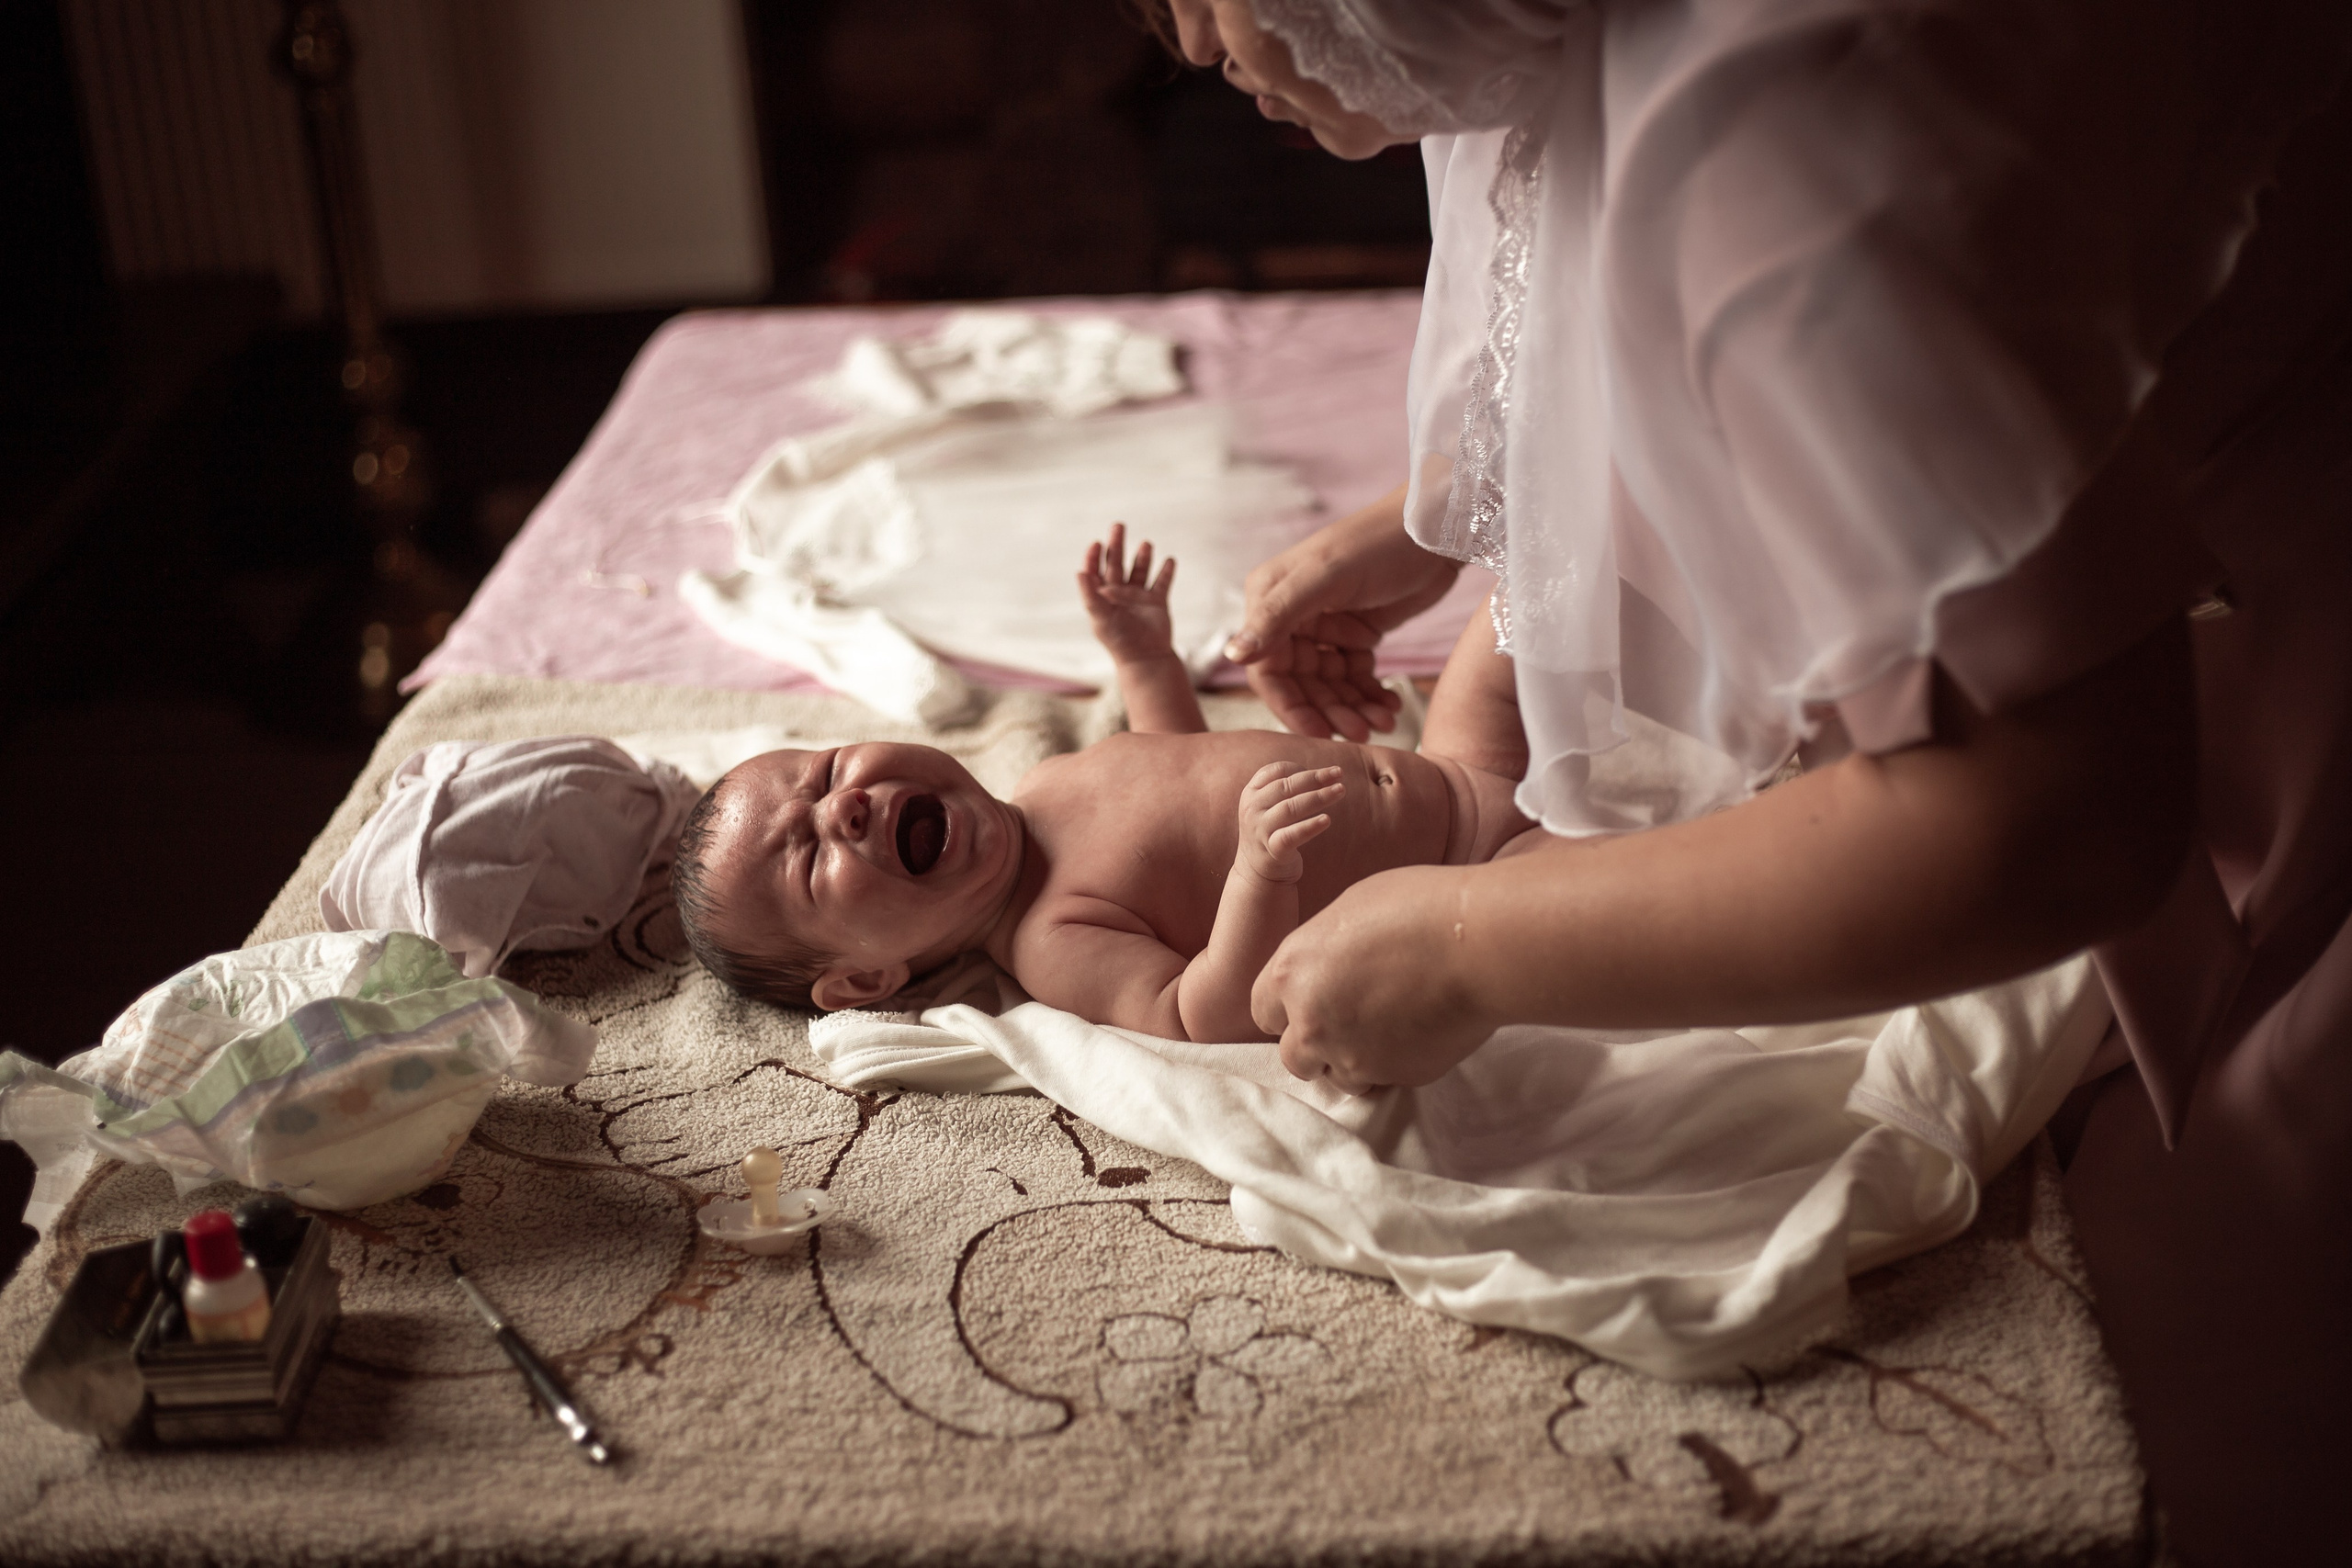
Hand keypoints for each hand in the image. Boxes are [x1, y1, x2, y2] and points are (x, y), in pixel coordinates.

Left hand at [1078, 522, 1176, 666]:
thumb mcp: (1100, 617)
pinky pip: (1162, 583)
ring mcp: (1139, 596)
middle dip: (1117, 545)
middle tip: (1118, 526)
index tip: (1096, 544)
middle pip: (1117, 563)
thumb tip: (1079, 572)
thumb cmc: (1117, 640)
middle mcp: (1119, 592)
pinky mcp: (1158, 601)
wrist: (1145, 659)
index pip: (1096, 569)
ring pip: (1140, 570)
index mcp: (1102, 595)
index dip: (1094, 556)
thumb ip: (1090, 595)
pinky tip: (1168, 561)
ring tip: (1146, 544)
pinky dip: (1166, 572)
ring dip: (1142, 557)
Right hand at [1225, 484, 1460, 741]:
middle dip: (1331, 711)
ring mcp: (1324, 627)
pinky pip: (1354, 676)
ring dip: (1354, 707)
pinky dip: (1370, 694)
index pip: (1268, 670)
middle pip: (1301, 684)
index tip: (1321, 734)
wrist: (1434, 530)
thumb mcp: (1326, 578)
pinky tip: (1390, 705)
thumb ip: (1278, 615)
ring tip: (1384, 721)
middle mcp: (1290, 615)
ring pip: (1330, 685)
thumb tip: (1232, 655)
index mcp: (1270, 599)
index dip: (1291, 706)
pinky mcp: (1356, 634)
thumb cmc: (1377, 544)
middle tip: (1363, 733)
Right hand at [1236, 763, 1344, 882]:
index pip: (1276, 771)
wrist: (1256, 872)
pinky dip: (1309, 827)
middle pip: (1286, 786)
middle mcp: (1252, 810)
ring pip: (1290, 808)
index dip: (1301, 768)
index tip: (1324, 773)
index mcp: (1251, 793)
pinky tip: (1327, 820)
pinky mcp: (1272, 850)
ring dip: (1318, 797)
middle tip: (1339, 773)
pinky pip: (1291, 836)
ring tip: (1340, 790)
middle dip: (1315, 778)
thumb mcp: (1269, 806)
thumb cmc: (1271, 832)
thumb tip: (1322, 773)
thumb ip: (1286, 788)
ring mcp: (1260, 830)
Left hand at [1250, 864, 1497, 1093]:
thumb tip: (1327, 968)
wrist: (1478, 946)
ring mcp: (1353, 1057)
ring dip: (1353, 1061)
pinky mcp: (1395, 1077)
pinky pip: (1384, 1080)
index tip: (1313, 999)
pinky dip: (1393, 1065)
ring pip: (1338, 1077)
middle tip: (1350, 1021)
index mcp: (1291, 974)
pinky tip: (1416, 1034)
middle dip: (1315, 1044)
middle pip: (1294, 1056)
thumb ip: (1322, 951)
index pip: (1263, 1010)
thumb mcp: (1349, 910)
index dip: (1289, 1007)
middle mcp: (1311, 1023)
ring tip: (1387, 1030)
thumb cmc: (1419, 908)